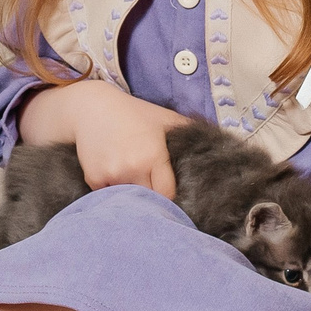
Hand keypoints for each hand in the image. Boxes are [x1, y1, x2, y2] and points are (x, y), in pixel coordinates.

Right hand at [20, 79, 184, 198]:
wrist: (90, 108)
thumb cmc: (132, 113)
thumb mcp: (164, 118)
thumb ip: (190, 133)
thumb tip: (219, 146)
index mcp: (153, 155)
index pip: (168, 194)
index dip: (171, 197)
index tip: (172, 196)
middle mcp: (132, 168)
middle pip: (150, 202)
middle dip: (154, 202)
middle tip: (157, 198)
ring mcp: (112, 175)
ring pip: (129, 202)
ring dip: (133, 198)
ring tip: (136, 187)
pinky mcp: (94, 178)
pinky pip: (109, 197)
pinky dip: (113, 193)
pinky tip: (115, 177)